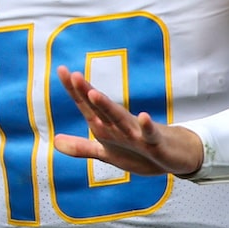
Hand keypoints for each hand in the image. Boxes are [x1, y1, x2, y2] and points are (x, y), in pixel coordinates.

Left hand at [52, 65, 203, 176]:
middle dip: (86, 93)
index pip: (86, 106)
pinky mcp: (154, 142)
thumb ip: (81, 148)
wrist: (173, 157)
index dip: (74, 91)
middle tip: (73, 75)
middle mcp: (119, 125)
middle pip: (100, 107)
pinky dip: (146, 126)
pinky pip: (149, 134)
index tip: (62, 70)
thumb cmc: (139, 152)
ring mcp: (137, 132)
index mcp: (105, 126)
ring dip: (107, 106)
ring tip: (93, 93)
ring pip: (120, 118)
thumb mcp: (106, 153)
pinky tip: (143, 116)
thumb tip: (55, 141)